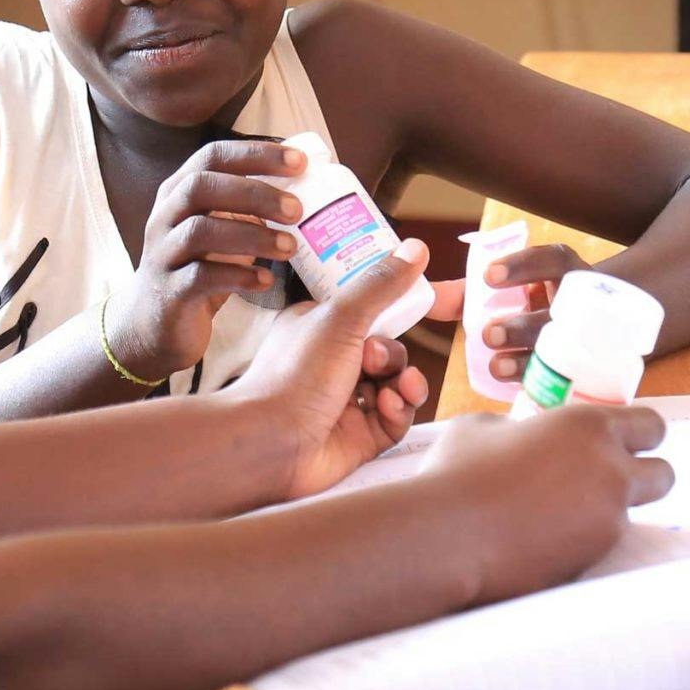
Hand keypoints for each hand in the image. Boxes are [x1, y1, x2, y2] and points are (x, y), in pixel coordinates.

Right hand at [106, 140, 305, 380]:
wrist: (154, 323)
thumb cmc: (197, 267)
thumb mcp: (218, 229)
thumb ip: (246, 208)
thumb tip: (307, 188)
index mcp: (178, 193)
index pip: (213, 157)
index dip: (255, 154)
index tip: (300, 161)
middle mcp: (164, 217)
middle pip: (202, 187)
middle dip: (254, 193)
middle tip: (297, 209)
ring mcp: (163, 254)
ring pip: (200, 232)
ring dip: (251, 236)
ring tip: (290, 247)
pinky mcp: (169, 292)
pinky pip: (200, 277)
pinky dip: (238, 276)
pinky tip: (266, 280)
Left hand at [238, 243, 435, 500]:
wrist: (271, 442)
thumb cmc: (295, 375)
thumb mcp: (341, 318)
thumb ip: (381, 285)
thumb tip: (417, 247)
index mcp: (320, 329)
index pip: (367, 312)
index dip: (393, 310)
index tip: (419, 301)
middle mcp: (332, 365)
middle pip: (388, 350)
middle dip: (391, 353)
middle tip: (373, 358)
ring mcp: (347, 403)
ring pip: (397, 385)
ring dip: (403, 382)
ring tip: (396, 387)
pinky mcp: (360, 438)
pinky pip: (396, 419)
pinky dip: (399, 410)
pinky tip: (390, 407)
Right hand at [421, 406, 674, 599]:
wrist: (447, 537)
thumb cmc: (457, 471)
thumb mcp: (483, 428)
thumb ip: (519, 429)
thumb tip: (520, 437)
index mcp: (589, 427)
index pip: (651, 425)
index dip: (638, 434)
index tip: (622, 442)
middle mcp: (611, 472)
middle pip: (664, 475)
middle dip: (644, 477)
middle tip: (607, 482)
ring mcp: (606, 521)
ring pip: (631, 515)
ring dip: (606, 513)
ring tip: (562, 516)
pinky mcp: (592, 562)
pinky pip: (602, 547)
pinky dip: (582, 542)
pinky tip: (546, 541)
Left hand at [468, 244, 595, 388]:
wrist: (604, 326)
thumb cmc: (540, 305)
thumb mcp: (517, 290)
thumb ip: (471, 294)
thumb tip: (426, 297)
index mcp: (566, 272)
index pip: (551, 260)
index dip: (521, 267)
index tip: (487, 277)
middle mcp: (586, 302)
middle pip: (561, 313)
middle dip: (523, 326)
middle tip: (488, 335)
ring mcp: (598, 338)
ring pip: (570, 352)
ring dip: (531, 361)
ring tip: (497, 367)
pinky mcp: (602, 373)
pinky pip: (584, 385)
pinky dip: (556, 392)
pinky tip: (527, 396)